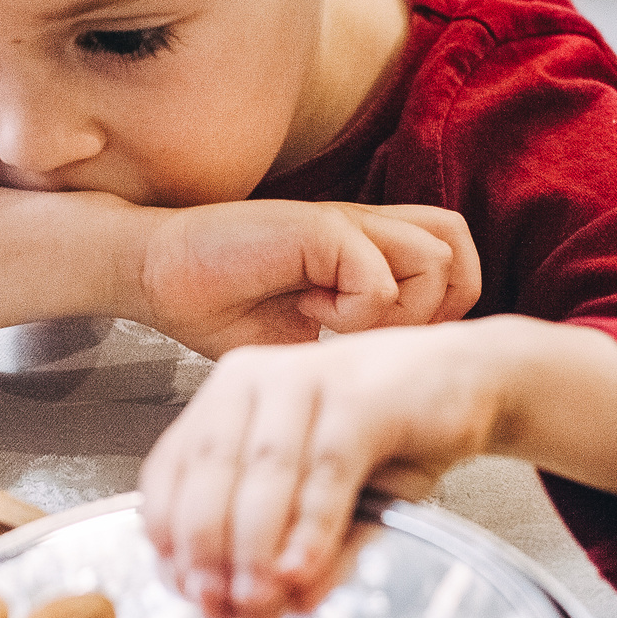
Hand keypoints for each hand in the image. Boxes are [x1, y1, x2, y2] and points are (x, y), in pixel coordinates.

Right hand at [131, 200, 478, 357]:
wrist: (158, 274)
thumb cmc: (222, 305)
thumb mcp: (305, 337)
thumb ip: (353, 346)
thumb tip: (391, 393)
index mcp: (365, 248)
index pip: (451, 258)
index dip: (439, 307)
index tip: (386, 346)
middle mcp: (365, 229)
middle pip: (457, 246)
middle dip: (438, 304)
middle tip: (381, 334)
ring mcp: (347, 224)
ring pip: (434, 261)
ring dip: (398, 309)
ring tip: (342, 323)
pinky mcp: (322, 228)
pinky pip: (377, 282)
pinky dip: (351, 314)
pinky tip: (307, 312)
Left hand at [141, 323, 506, 617]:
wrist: (467, 385)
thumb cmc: (386, 438)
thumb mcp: (321, 503)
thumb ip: (287, 548)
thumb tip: (257, 608)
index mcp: (226, 400)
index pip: (171, 473)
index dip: (173, 542)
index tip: (190, 594)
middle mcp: (253, 378)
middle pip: (209, 475)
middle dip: (212, 554)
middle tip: (225, 609)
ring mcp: (305, 377)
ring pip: (265, 473)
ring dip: (256, 549)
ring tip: (262, 602)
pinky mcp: (360, 393)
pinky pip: (326, 469)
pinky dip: (312, 527)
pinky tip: (303, 570)